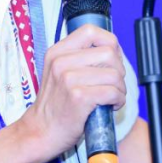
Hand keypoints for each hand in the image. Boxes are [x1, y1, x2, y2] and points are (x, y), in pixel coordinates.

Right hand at [19, 24, 126, 157]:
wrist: (40, 132)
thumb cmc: (56, 105)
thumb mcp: (60, 72)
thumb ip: (80, 58)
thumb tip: (113, 51)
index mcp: (57, 51)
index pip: (91, 30)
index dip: (109, 43)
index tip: (112, 59)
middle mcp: (61, 61)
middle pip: (109, 53)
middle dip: (119, 70)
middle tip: (113, 84)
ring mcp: (68, 78)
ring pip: (114, 74)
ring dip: (120, 88)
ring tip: (112, 97)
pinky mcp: (78, 97)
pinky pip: (112, 92)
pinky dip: (119, 100)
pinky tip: (111, 105)